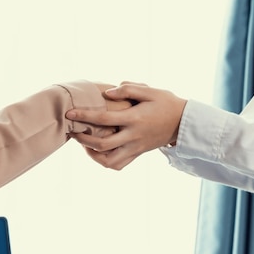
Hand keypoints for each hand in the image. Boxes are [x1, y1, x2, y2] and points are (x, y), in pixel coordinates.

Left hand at [66, 82, 186, 169]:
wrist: (183, 122)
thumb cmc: (166, 103)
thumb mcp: (150, 90)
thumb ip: (128, 89)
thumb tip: (107, 93)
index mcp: (134, 118)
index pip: (103, 119)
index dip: (84, 116)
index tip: (70, 113)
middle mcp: (133, 136)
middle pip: (102, 144)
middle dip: (83, 138)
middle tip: (73, 130)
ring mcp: (136, 148)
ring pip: (109, 161)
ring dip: (92, 155)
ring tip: (84, 144)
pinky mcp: (138, 154)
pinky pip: (118, 165)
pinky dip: (104, 162)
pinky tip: (98, 152)